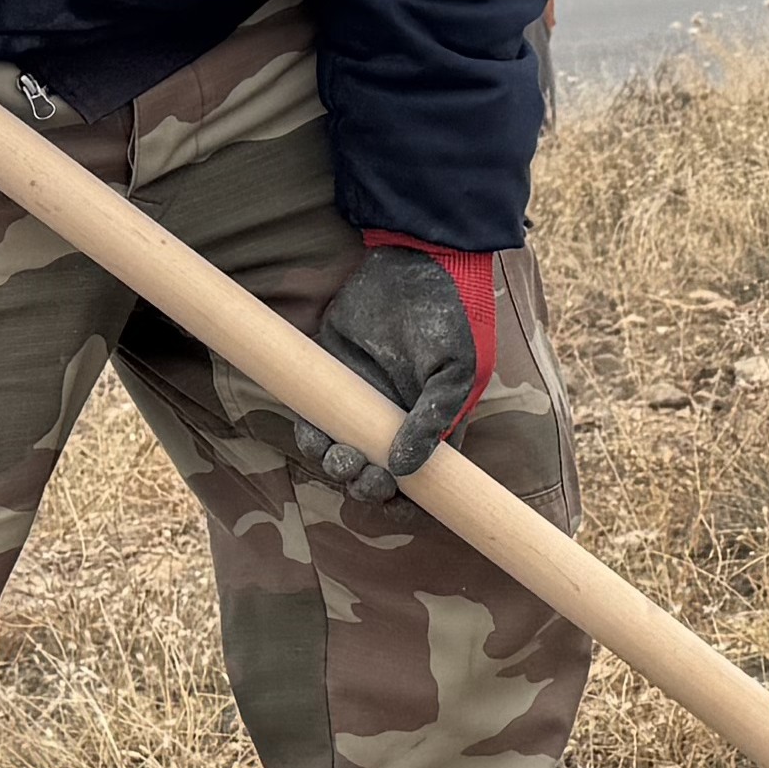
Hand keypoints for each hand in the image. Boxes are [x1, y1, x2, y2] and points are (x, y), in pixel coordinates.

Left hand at [295, 235, 497, 505]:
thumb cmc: (452, 317)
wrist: (416, 263)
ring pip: (341, 455)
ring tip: (338, 455)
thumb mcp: (457, 370)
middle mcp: (396, 422)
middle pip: (375, 477)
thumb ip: (434, 420)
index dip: (404, 503)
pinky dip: (311, 436)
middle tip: (362, 474)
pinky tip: (316, 433)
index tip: (392, 501)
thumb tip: (404, 470)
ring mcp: (361, 404)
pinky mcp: (330, 381)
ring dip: (335, 467)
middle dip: (365, 486)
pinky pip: (313, 423)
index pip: (420, 483)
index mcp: (432, 427)